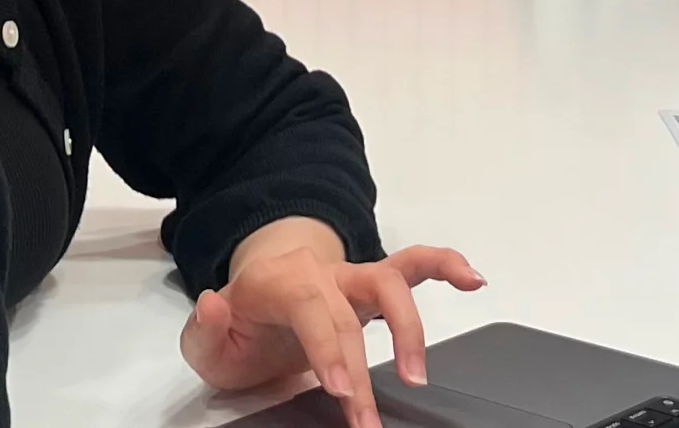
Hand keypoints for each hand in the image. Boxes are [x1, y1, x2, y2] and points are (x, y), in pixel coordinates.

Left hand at [180, 242, 485, 427]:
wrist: (256, 300)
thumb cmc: (239, 327)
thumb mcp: (206, 341)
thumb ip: (205, 329)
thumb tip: (213, 306)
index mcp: (278, 283)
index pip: (311, 308)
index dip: (329, 348)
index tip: (341, 389)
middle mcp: (320, 274)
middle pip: (350, 314)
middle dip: (361, 368)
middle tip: (365, 418)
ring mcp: (350, 277)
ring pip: (390, 281)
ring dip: (409, 326)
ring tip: (416, 373)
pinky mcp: (373, 285)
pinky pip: (415, 265)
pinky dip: (446, 265)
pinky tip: (473, 280)